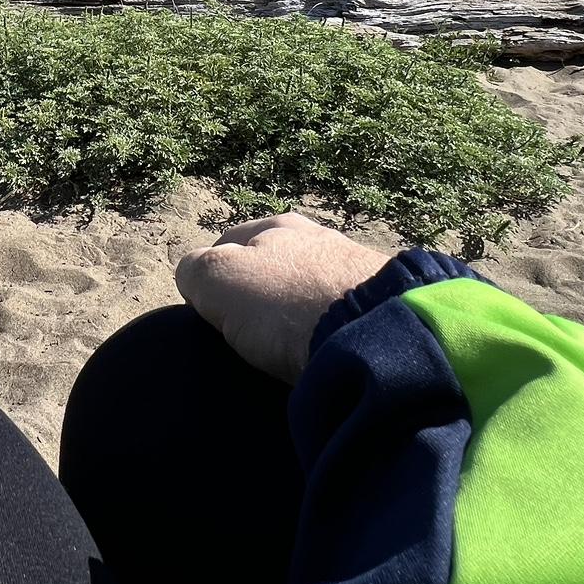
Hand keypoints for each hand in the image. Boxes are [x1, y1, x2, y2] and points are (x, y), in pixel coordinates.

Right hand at [175, 214, 390, 382]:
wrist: (377, 333)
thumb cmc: (287, 302)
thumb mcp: (218, 278)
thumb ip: (196, 270)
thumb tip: (195, 280)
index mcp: (276, 226)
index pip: (227, 245)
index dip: (212, 280)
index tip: (214, 318)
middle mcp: (319, 239)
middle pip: (273, 269)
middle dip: (262, 297)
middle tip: (252, 339)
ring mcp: (357, 270)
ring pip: (310, 293)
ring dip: (300, 318)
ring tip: (292, 355)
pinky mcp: (388, 307)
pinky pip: (344, 319)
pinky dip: (332, 335)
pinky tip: (327, 357)